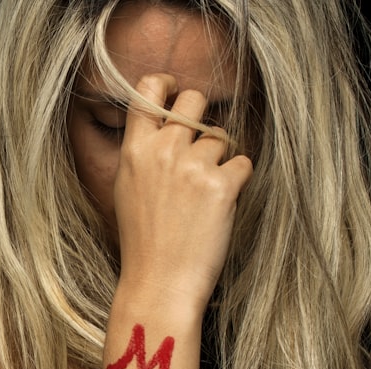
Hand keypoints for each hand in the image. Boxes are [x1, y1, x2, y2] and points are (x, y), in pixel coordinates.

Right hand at [113, 73, 252, 310]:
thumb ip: (144, 153)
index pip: (148, 90)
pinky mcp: (222, 185)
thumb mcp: (127, 190)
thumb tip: (166, 126)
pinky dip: (237, 182)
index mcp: (134, 151)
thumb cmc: (142, 242)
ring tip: (203, 196)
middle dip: (203, 118)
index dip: (167, 84)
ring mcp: (193, 166)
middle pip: (195, 100)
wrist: (158, 283)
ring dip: (219, 159)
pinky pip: (243, 163)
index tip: (176, 91)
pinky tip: (219, 207)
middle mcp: (163, 151)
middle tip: (201, 148)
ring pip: (221, 137)